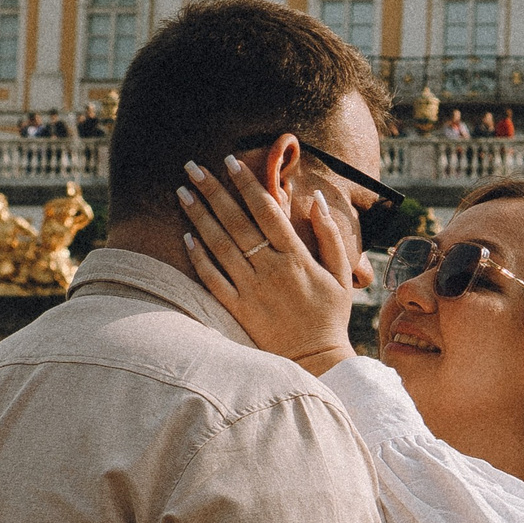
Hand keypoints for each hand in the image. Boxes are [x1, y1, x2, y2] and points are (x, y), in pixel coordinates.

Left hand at [179, 155, 358, 375]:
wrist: (317, 361)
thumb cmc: (331, 315)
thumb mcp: (342, 274)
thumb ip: (330, 235)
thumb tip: (316, 200)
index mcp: (296, 257)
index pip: (266, 211)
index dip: (247, 184)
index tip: (230, 161)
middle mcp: (270, 269)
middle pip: (236, 222)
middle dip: (213, 191)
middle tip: (192, 166)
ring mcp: (251, 289)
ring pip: (219, 246)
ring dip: (199, 217)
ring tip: (182, 193)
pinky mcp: (238, 310)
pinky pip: (213, 279)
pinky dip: (199, 258)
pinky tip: (186, 237)